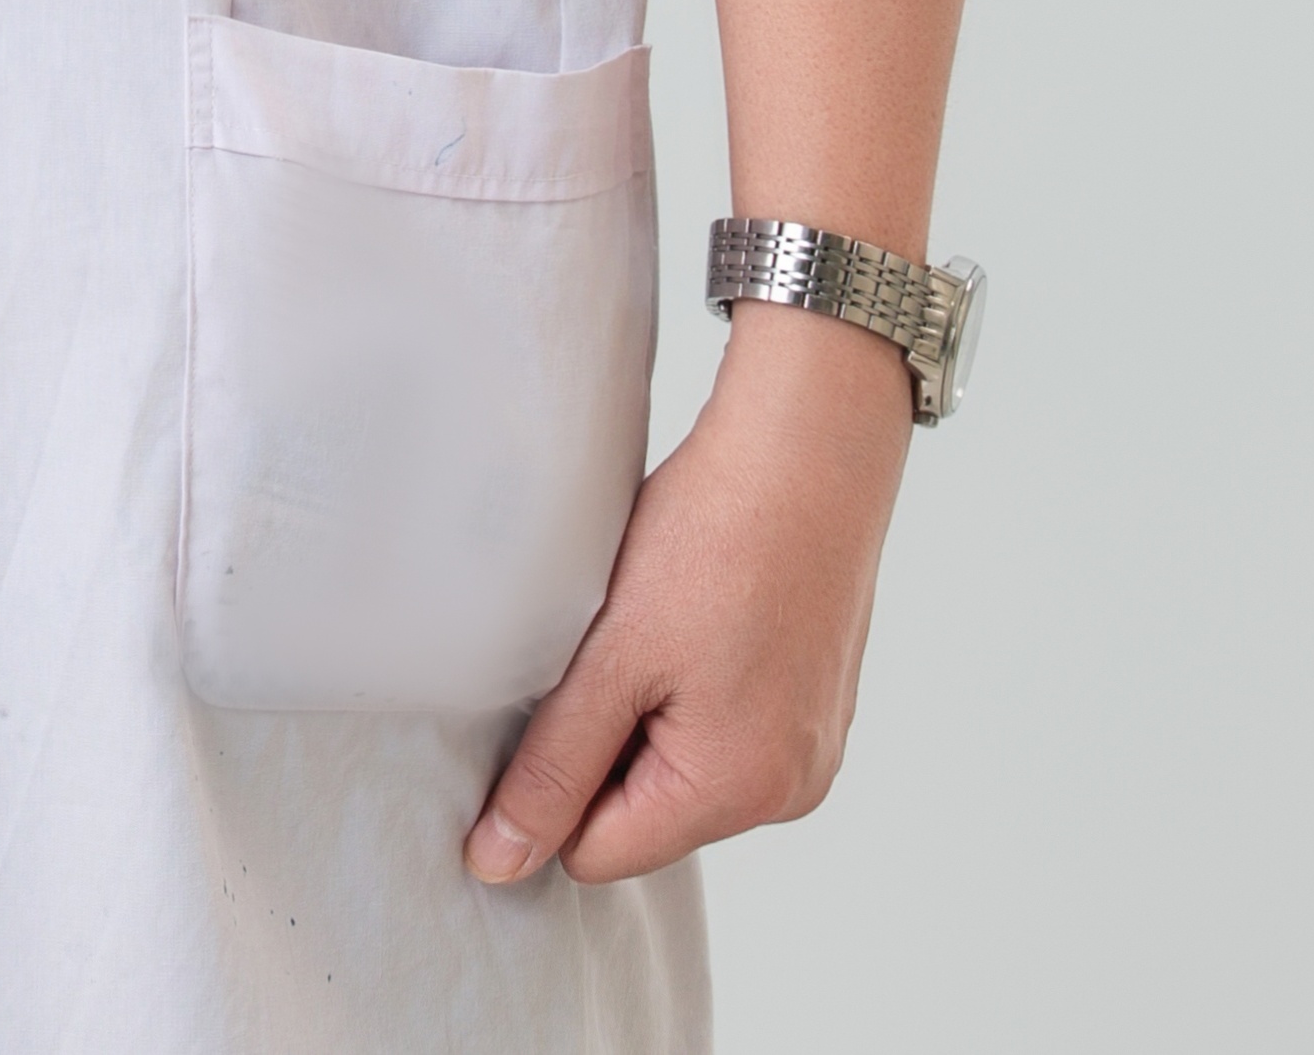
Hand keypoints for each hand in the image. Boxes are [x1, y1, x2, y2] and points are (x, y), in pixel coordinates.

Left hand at [465, 305, 912, 887]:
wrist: (807, 447)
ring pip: (684, 769)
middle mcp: (788, 793)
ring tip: (654, 622)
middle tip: (609, 644)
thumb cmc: (713, 539)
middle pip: (645, 816)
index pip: (599, 852)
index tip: (555, 691)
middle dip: (607, 742)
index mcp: (737, 793)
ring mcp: (811, 749)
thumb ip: (553, 769)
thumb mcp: (611, 658)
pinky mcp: (817, 706)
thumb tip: (496, 865)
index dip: (554, 780)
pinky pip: (729, 730)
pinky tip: (693, 614)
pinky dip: (694, 686)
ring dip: (649, 711)